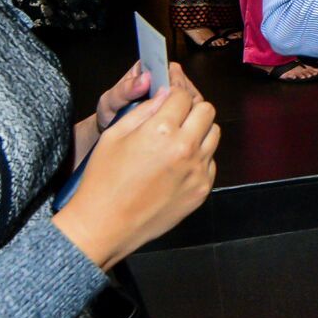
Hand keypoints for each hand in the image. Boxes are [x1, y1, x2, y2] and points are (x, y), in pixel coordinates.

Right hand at [54, 64, 218, 269]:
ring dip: (199, 131)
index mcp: (162, 130)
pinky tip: (178, 165)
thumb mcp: (114, 135)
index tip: (169, 97)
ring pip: (214, 134)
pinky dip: (199, 158)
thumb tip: (164, 95)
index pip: (183, 96)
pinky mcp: (202, 190)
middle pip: (207, 110)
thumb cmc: (103, 180)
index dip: (174, 93)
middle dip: (191, 108)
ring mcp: (197, 171)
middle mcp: (186, 148)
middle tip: (176, 116)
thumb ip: (144, 110)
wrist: (105, 225)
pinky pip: (211, 162)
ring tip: (178, 140)